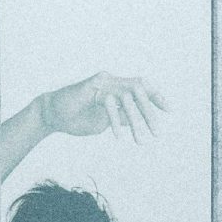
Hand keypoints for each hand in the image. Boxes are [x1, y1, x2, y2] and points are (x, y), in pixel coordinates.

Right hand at [40, 72, 167, 142]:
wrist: (52, 115)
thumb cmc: (77, 118)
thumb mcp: (104, 121)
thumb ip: (120, 117)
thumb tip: (136, 121)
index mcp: (116, 88)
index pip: (142, 88)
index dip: (156, 97)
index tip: (169, 110)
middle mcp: (112, 81)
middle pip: (139, 91)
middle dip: (150, 112)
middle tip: (157, 132)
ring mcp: (103, 82)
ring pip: (127, 97)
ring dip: (136, 120)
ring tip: (141, 140)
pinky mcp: (93, 86)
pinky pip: (110, 103)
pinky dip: (115, 120)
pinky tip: (117, 137)